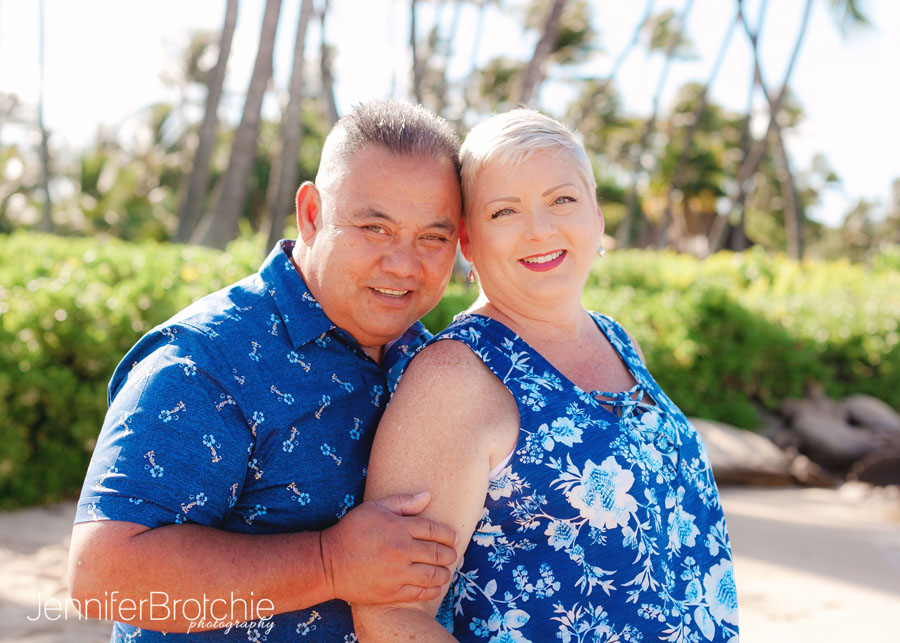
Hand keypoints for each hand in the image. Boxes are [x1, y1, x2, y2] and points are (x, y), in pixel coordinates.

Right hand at [320, 491, 457, 603]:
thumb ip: (403, 502)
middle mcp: (401, 550)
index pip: (434, 530)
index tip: (454, 538)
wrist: (329, 563)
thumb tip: (428, 496)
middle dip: (450, 554)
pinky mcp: (392, 592)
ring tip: (446, 571)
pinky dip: (433, 590)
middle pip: (437, 553)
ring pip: (433, 575)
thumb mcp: (374, 508)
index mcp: (399, 527)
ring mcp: (397, 573)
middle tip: (452, 555)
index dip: (449, 535)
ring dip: (445, 573)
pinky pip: (420, 593)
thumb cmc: (352, 531)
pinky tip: (436, 586)